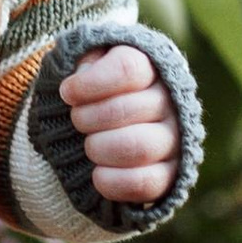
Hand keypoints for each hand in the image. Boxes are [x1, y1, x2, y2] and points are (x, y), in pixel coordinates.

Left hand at [59, 45, 181, 205]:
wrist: (108, 127)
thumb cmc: (95, 90)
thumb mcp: (86, 63)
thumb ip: (83, 59)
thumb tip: (83, 75)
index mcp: (152, 66)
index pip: (127, 68)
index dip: (89, 83)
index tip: (67, 92)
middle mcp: (171, 101)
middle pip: (126, 109)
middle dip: (87, 118)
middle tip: (77, 120)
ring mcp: (174, 140)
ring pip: (138, 147)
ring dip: (99, 148)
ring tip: (89, 146)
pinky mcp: (171, 175)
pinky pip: (146, 183)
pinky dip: (113, 181)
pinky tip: (98, 173)